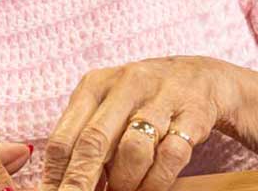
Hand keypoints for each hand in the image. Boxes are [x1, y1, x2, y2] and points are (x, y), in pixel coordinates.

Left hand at [43, 57, 238, 190]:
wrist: (202, 77)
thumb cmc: (142, 100)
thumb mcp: (108, 105)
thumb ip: (85, 138)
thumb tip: (62, 185)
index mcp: (96, 85)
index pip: (63, 137)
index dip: (55, 176)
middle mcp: (127, 85)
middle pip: (94, 142)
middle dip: (81, 183)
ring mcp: (162, 97)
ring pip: (133, 150)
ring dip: (125, 181)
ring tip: (123, 190)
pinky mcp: (193, 113)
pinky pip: (170, 155)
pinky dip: (156, 180)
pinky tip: (150, 186)